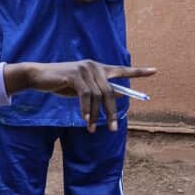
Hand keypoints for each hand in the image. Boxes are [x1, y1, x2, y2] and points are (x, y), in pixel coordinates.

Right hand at [8, 61, 156, 132]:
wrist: (38, 76)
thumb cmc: (60, 83)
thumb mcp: (81, 88)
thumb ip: (98, 92)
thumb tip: (118, 99)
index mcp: (98, 68)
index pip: (122, 69)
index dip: (139, 72)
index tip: (155, 71)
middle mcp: (94, 66)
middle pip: (110, 92)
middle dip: (111, 112)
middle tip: (113, 128)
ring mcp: (85, 69)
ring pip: (97, 96)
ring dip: (95, 115)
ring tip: (91, 128)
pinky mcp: (74, 75)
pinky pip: (85, 96)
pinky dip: (85, 110)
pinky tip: (84, 119)